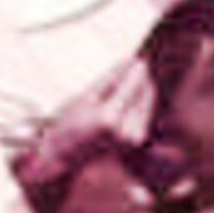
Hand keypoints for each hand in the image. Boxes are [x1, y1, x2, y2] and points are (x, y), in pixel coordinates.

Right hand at [22, 53, 154, 187]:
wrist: (66, 155)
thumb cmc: (70, 122)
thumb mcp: (87, 95)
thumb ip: (112, 77)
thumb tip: (133, 59)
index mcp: (109, 118)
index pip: (134, 83)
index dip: (136, 67)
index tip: (134, 57)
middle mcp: (125, 131)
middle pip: (146, 90)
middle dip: (138, 78)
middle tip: (124, 73)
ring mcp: (133, 138)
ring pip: (148, 99)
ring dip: (138, 90)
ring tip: (115, 94)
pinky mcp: (137, 140)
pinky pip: (145, 110)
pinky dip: (137, 102)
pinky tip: (121, 104)